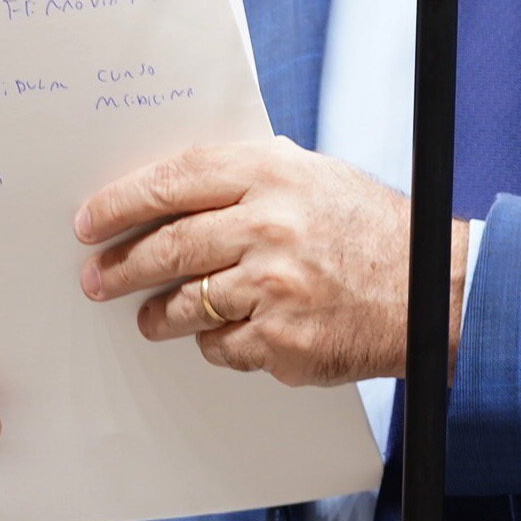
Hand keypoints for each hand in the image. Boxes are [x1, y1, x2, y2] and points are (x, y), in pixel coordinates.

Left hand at [77, 138, 466, 386]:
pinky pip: (219, 345)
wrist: (430, 290)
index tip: (90, 221)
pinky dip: (216, 342)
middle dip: (120, 267)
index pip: (175, 181)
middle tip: (95, 278)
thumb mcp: (315, 178)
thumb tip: (172, 190)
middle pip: (168, 246)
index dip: (122, 201)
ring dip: (157, 314)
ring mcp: (274, 288)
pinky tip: (228, 332)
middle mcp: (271, 227)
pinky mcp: (280, 342)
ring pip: (184, 304)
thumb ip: (250, 178)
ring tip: (150, 316)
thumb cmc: (370, 231)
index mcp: (274, 175)